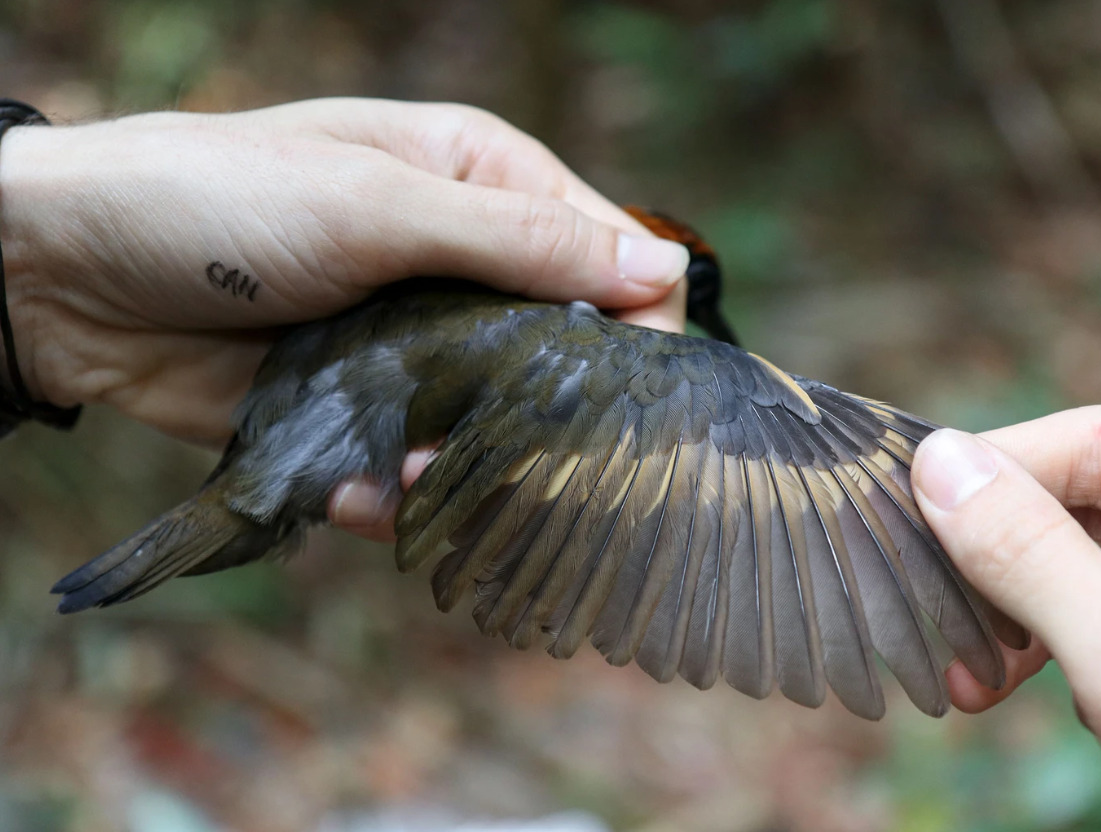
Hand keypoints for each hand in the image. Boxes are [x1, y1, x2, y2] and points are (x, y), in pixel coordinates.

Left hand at [0, 97, 688, 443]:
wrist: (63, 276)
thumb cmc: (218, 200)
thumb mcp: (377, 206)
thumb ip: (519, 243)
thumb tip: (664, 273)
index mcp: (482, 183)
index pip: (607, 257)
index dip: (635, 325)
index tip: (633, 394)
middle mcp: (462, 266)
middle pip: (561, 355)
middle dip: (543, 411)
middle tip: (503, 445)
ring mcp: (414, 345)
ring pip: (493, 427)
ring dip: (464, 463)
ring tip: (404, 468)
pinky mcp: (363, 412)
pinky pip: (416, 470)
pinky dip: (393, 492)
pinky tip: (353, 488)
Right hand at [911, 406, 1100, 830]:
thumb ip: (1038, 561)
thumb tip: (936, 463)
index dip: (997, 469)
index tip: (901, 505)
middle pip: (1096, 504)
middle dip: (1003, 560)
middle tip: (927, 606)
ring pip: (1097, 567)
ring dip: (1019, 616)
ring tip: (968, 672)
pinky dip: (1052, 653)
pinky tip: (1008, 685)